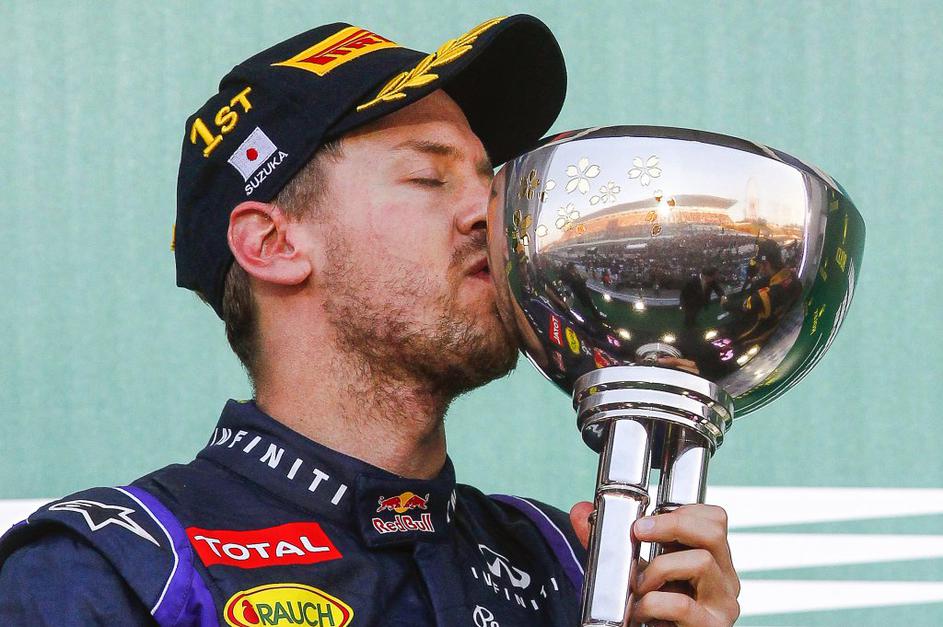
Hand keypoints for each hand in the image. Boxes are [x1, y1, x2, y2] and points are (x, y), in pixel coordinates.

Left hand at [570, 502, 739, 625]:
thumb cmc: (652, 612)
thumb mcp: (635, 572)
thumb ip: (609, 543)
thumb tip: (579, 511)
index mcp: (712, 560)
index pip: (714, 519)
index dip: (683, 510)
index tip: (648, 520)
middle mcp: (724, 579)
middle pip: (713, 531)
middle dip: (670, 524)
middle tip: (638, 533)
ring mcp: (722, 604)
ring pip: (701, 561)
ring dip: (658, 568)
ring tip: (639, 586)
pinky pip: (682, 604)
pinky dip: (652, 603)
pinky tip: (640, 611)